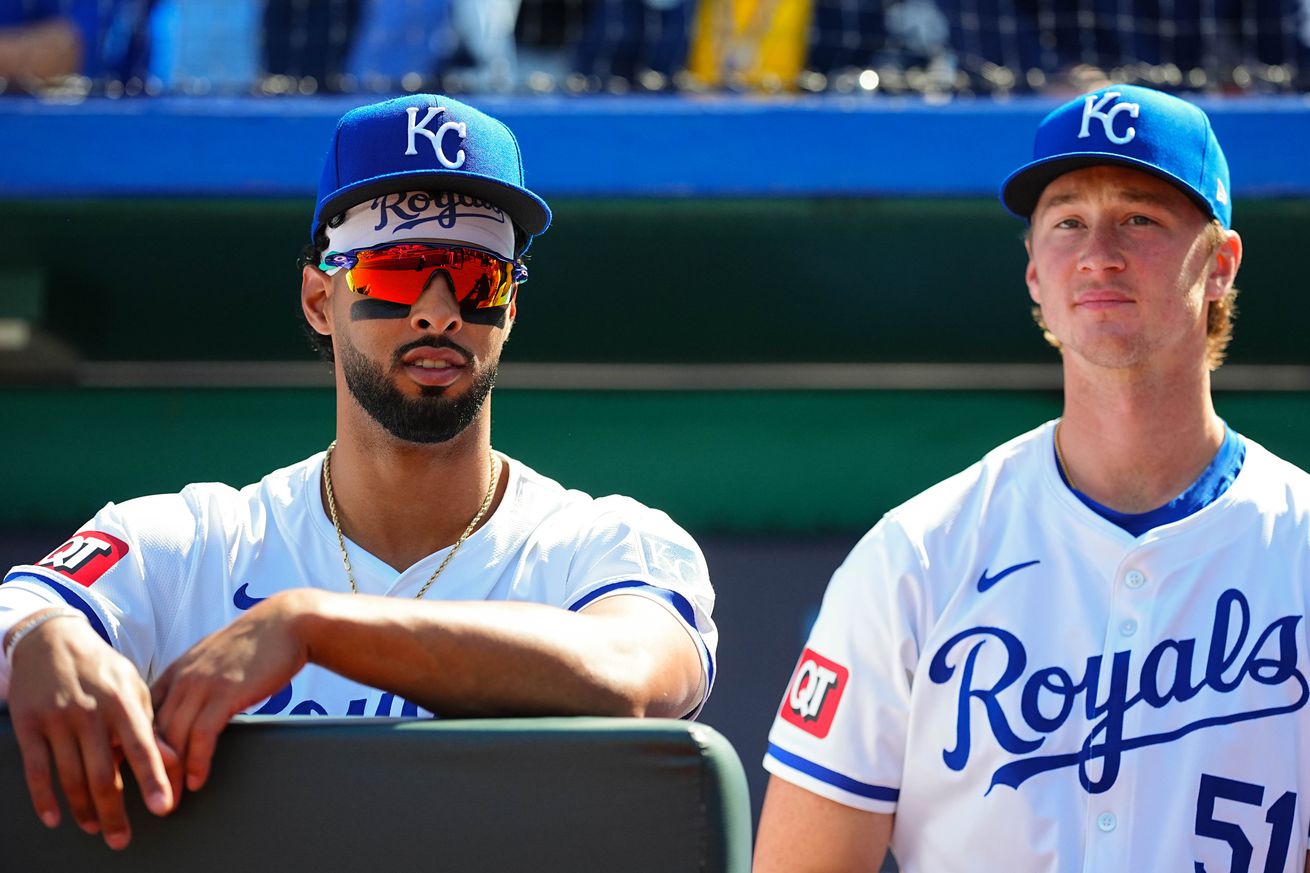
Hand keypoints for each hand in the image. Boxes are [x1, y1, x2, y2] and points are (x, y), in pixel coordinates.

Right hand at [8, 612, 176, 849]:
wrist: (52, 641)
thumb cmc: (102, 668)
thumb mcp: (134, 686)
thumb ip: (151, 723)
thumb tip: (173, 759)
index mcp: (122, 702)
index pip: (142, 748)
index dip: (153, 779)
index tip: (163, 807)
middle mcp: (90, 713)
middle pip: (104, 774)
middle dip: (114, 811)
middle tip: (122, 838)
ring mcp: (57, 720)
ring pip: (71, 777)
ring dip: (83, 809)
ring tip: (95, 827)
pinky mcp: (29, 726)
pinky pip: (36, 771)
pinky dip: (44, 799)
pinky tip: (55, 817)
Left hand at [151, 591, 310, 793]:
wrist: (288, 623)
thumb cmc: (258, 642)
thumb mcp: (215, 657)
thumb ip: (198, 678)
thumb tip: (193, 704)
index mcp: (177, 670)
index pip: (143, 713)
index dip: (135, 744)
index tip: (132, 770)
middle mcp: (183, 677)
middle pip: (153, 730)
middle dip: (148, 768)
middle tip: (148, 795)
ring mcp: (203, 685)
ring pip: (173, 737)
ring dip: (170, 774)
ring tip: (170, 799)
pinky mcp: (226, 693)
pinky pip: (202, 735)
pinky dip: (198, 762)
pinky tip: (198, 780)